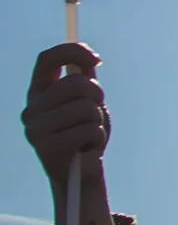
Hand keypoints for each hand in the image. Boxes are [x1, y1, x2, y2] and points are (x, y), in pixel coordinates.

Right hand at [24, 43, 108, 184]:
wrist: (80, 173)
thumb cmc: (84, 133)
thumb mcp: (87, 101)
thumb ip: (85, 79)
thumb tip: (90, 58)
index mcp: (39, 93)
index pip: (47, 58)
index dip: (73, 51)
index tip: (97, 60)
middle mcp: (31, 108)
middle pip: (75, 82)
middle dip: (97, 96)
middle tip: (95, 113)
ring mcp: (35, 128)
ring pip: (86, 107)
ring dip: (98, 121)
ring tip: (88, 134)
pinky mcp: (47, 147)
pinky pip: (90, 130)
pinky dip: (97, 138)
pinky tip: (86, 149)